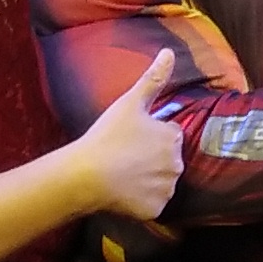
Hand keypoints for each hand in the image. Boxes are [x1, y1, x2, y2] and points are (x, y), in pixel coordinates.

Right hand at [72, 49, 185, 220]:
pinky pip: (152, 204)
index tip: (132, 138)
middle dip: (152, 157)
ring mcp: (166, 189)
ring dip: (148, 179)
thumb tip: (169, 51)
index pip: (170, 134)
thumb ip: (153, 77)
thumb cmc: (107, 136)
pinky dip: (141, 200)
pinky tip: (124, 192)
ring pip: (161, 182)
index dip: (151, 135)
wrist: (86, 175)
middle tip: (126, 156)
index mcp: (173, 137)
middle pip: (168, 159)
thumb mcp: (130, 102)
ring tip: (123, 174)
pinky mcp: (155, 210)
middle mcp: (177, 164)